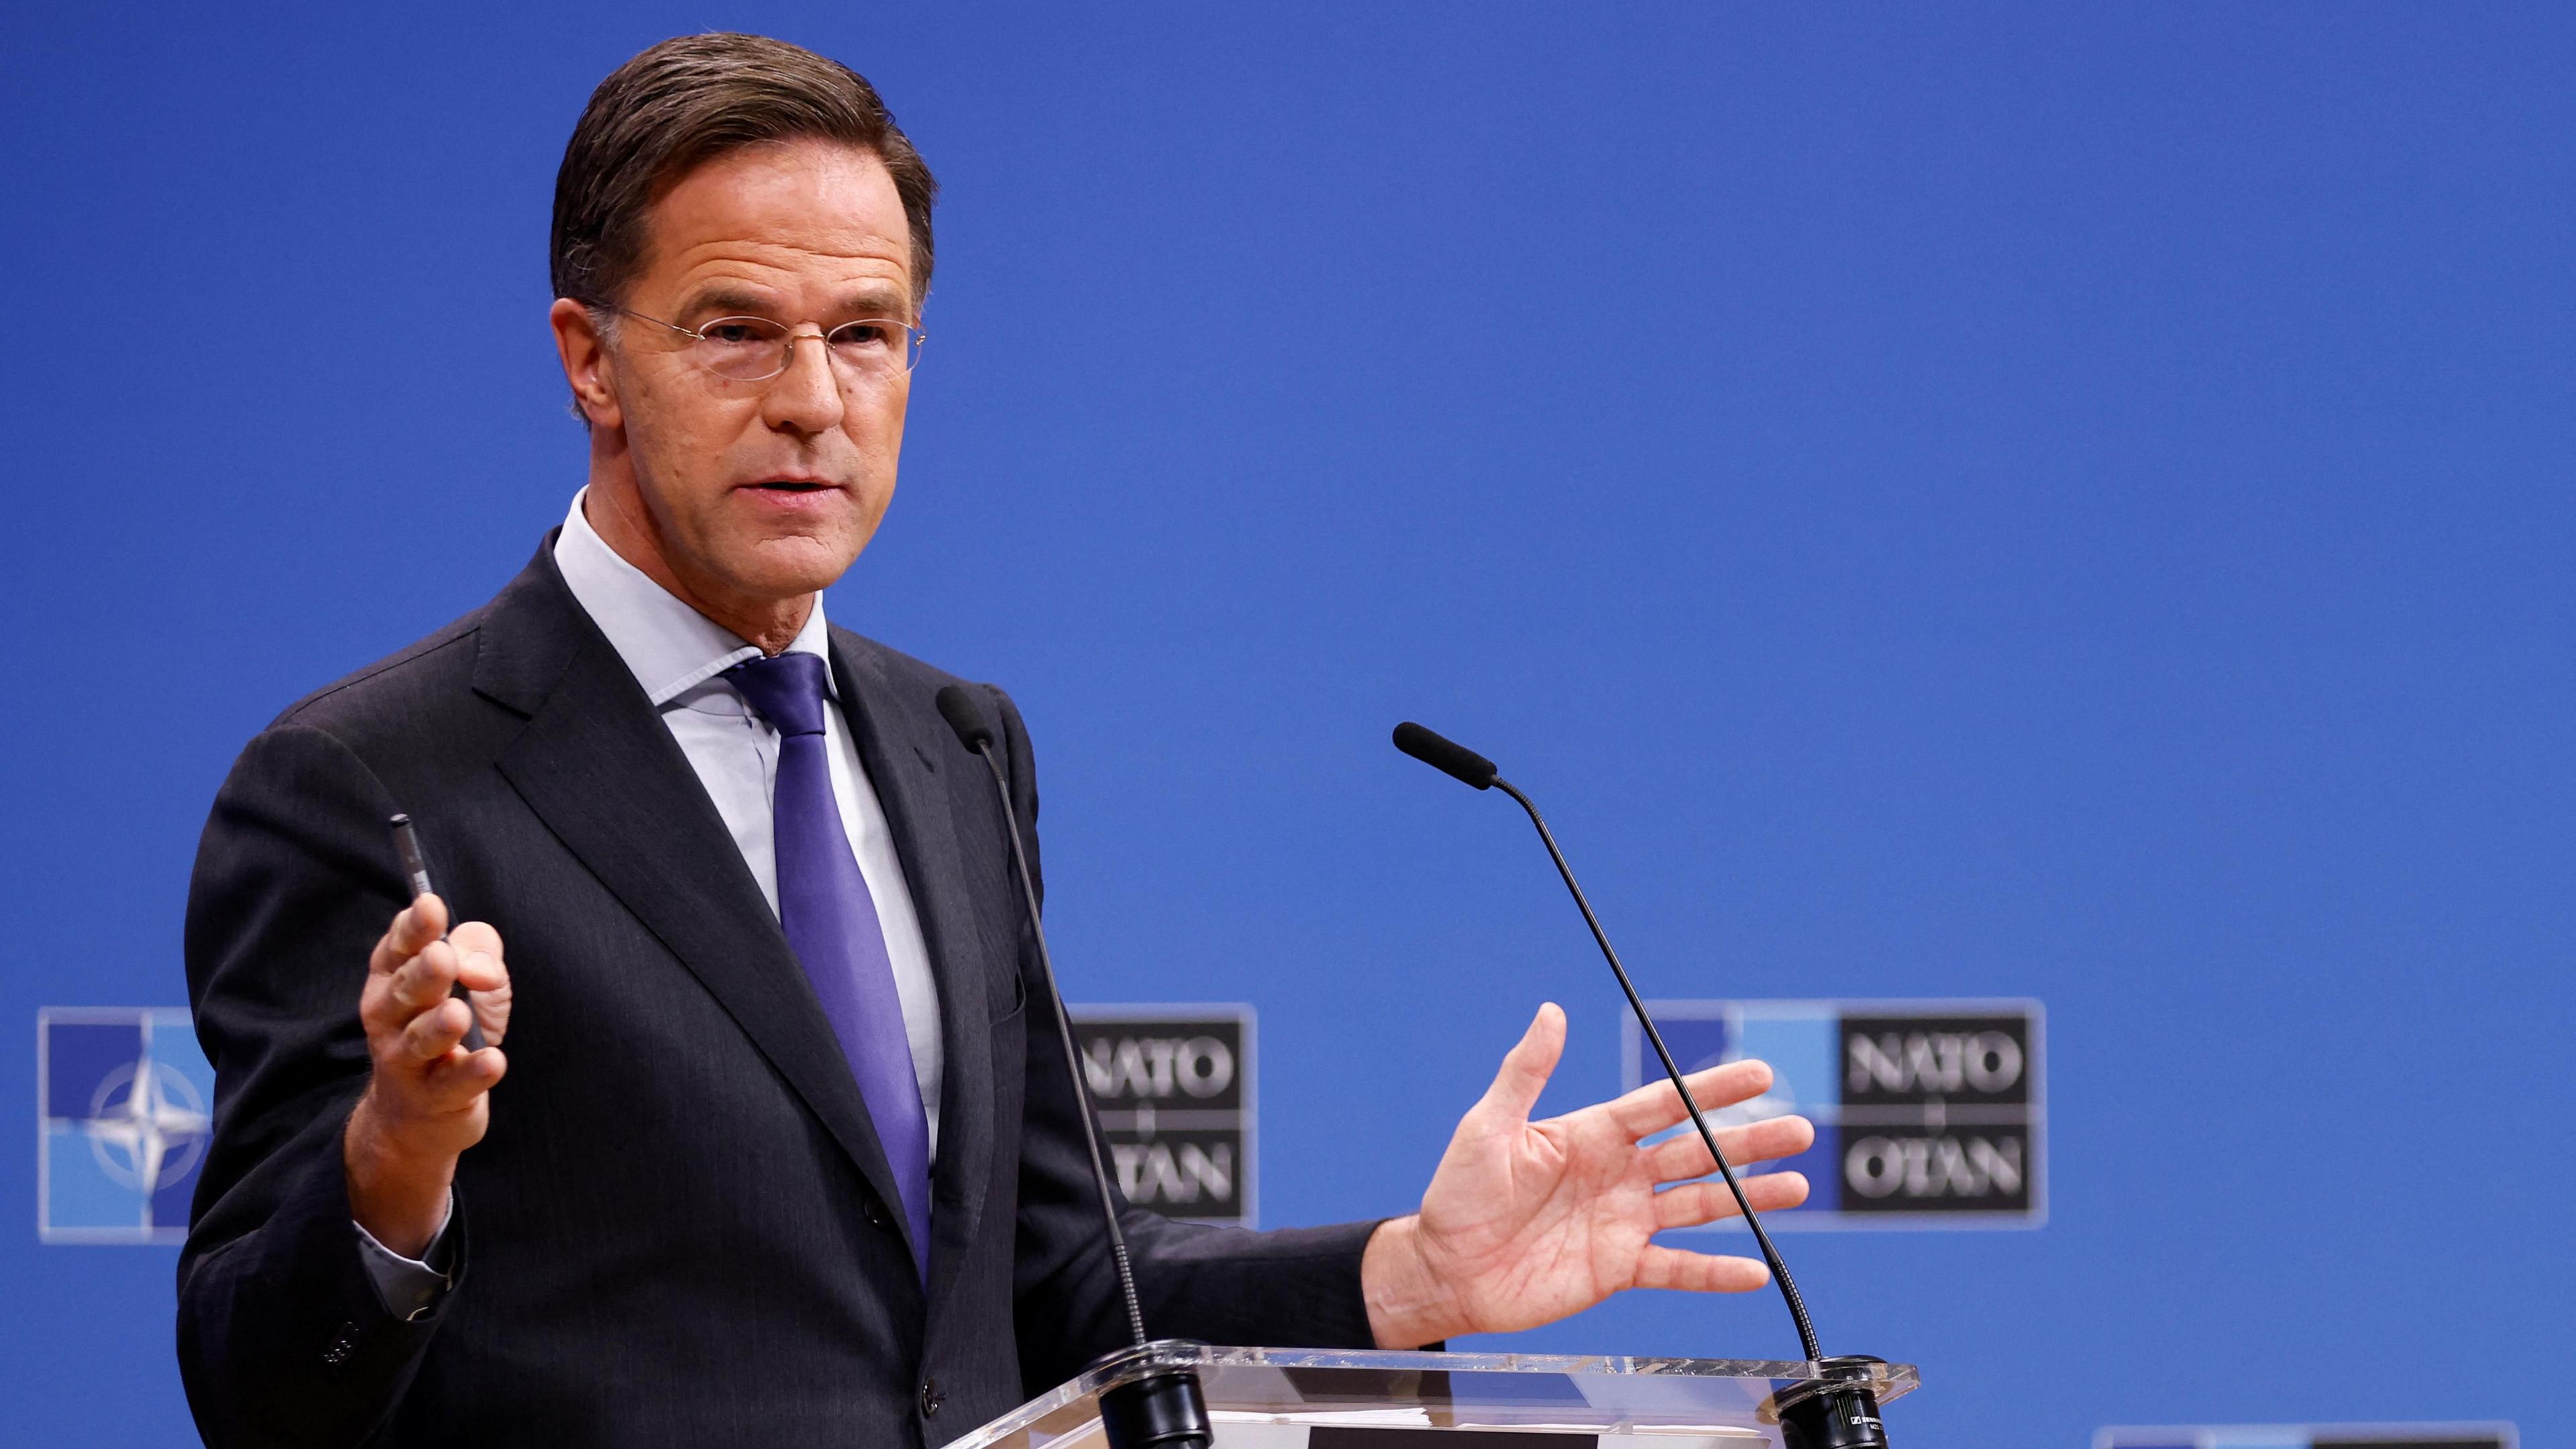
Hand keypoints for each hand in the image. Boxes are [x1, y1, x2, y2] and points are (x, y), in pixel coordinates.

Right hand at [343, 893, 511, 1256]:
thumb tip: (480, 968)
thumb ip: (478, 953)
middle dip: (422, 975)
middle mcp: (389, 1017)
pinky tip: (493, 1062)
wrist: (424, 1114)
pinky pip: (451, 1085)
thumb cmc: (450, 1026)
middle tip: (441, 958)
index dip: (413, 928)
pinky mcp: (433, 1099)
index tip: (430, 906)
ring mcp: (406, 1062)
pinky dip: (472, 1073)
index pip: (397, 948)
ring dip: (438, 1027)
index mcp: (393, 977)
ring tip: (458, 1014)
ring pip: (419, 1041)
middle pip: (403, 992)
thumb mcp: (470, 979)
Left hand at [1362, 1003, 1811, 1348]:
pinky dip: (1714, 1271)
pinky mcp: (1618, 1268)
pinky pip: (1676, 1268)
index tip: (1759, 1075)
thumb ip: (1525, 1072)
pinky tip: (1755, 1270)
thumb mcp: (1488, 1127)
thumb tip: (1550, 1011)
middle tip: (1800, 1129)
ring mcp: (1623, 1221)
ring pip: (1700, 1205)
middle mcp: (1618, 1174)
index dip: (1711, 1092)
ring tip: (1798, 1186)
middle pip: (1697, 1152)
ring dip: (1749, 1197)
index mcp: (1592, 1134)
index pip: (1664, 1106)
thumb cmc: (1458, 1194)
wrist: (1444, 1270)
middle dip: (1748, 1141)